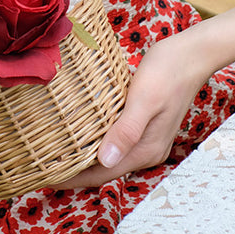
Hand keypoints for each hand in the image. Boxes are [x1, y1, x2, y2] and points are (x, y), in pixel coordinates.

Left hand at [53, 29, 213, 188]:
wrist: (192, 55)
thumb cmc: (168, 72)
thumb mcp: (145, 99)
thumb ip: (127, 130)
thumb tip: (106, 160)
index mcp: (146, 150)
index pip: (102, 174)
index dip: (73, 178)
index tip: (44, 177)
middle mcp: (147, 150)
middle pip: (104, 169)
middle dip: (74, 170)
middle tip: (42, 165)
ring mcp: (147, 139)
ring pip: (108, 155)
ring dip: (84, 157)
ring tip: (55, 151)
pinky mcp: (144, 125)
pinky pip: (115, 140)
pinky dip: (95, 141)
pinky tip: (80, 132)